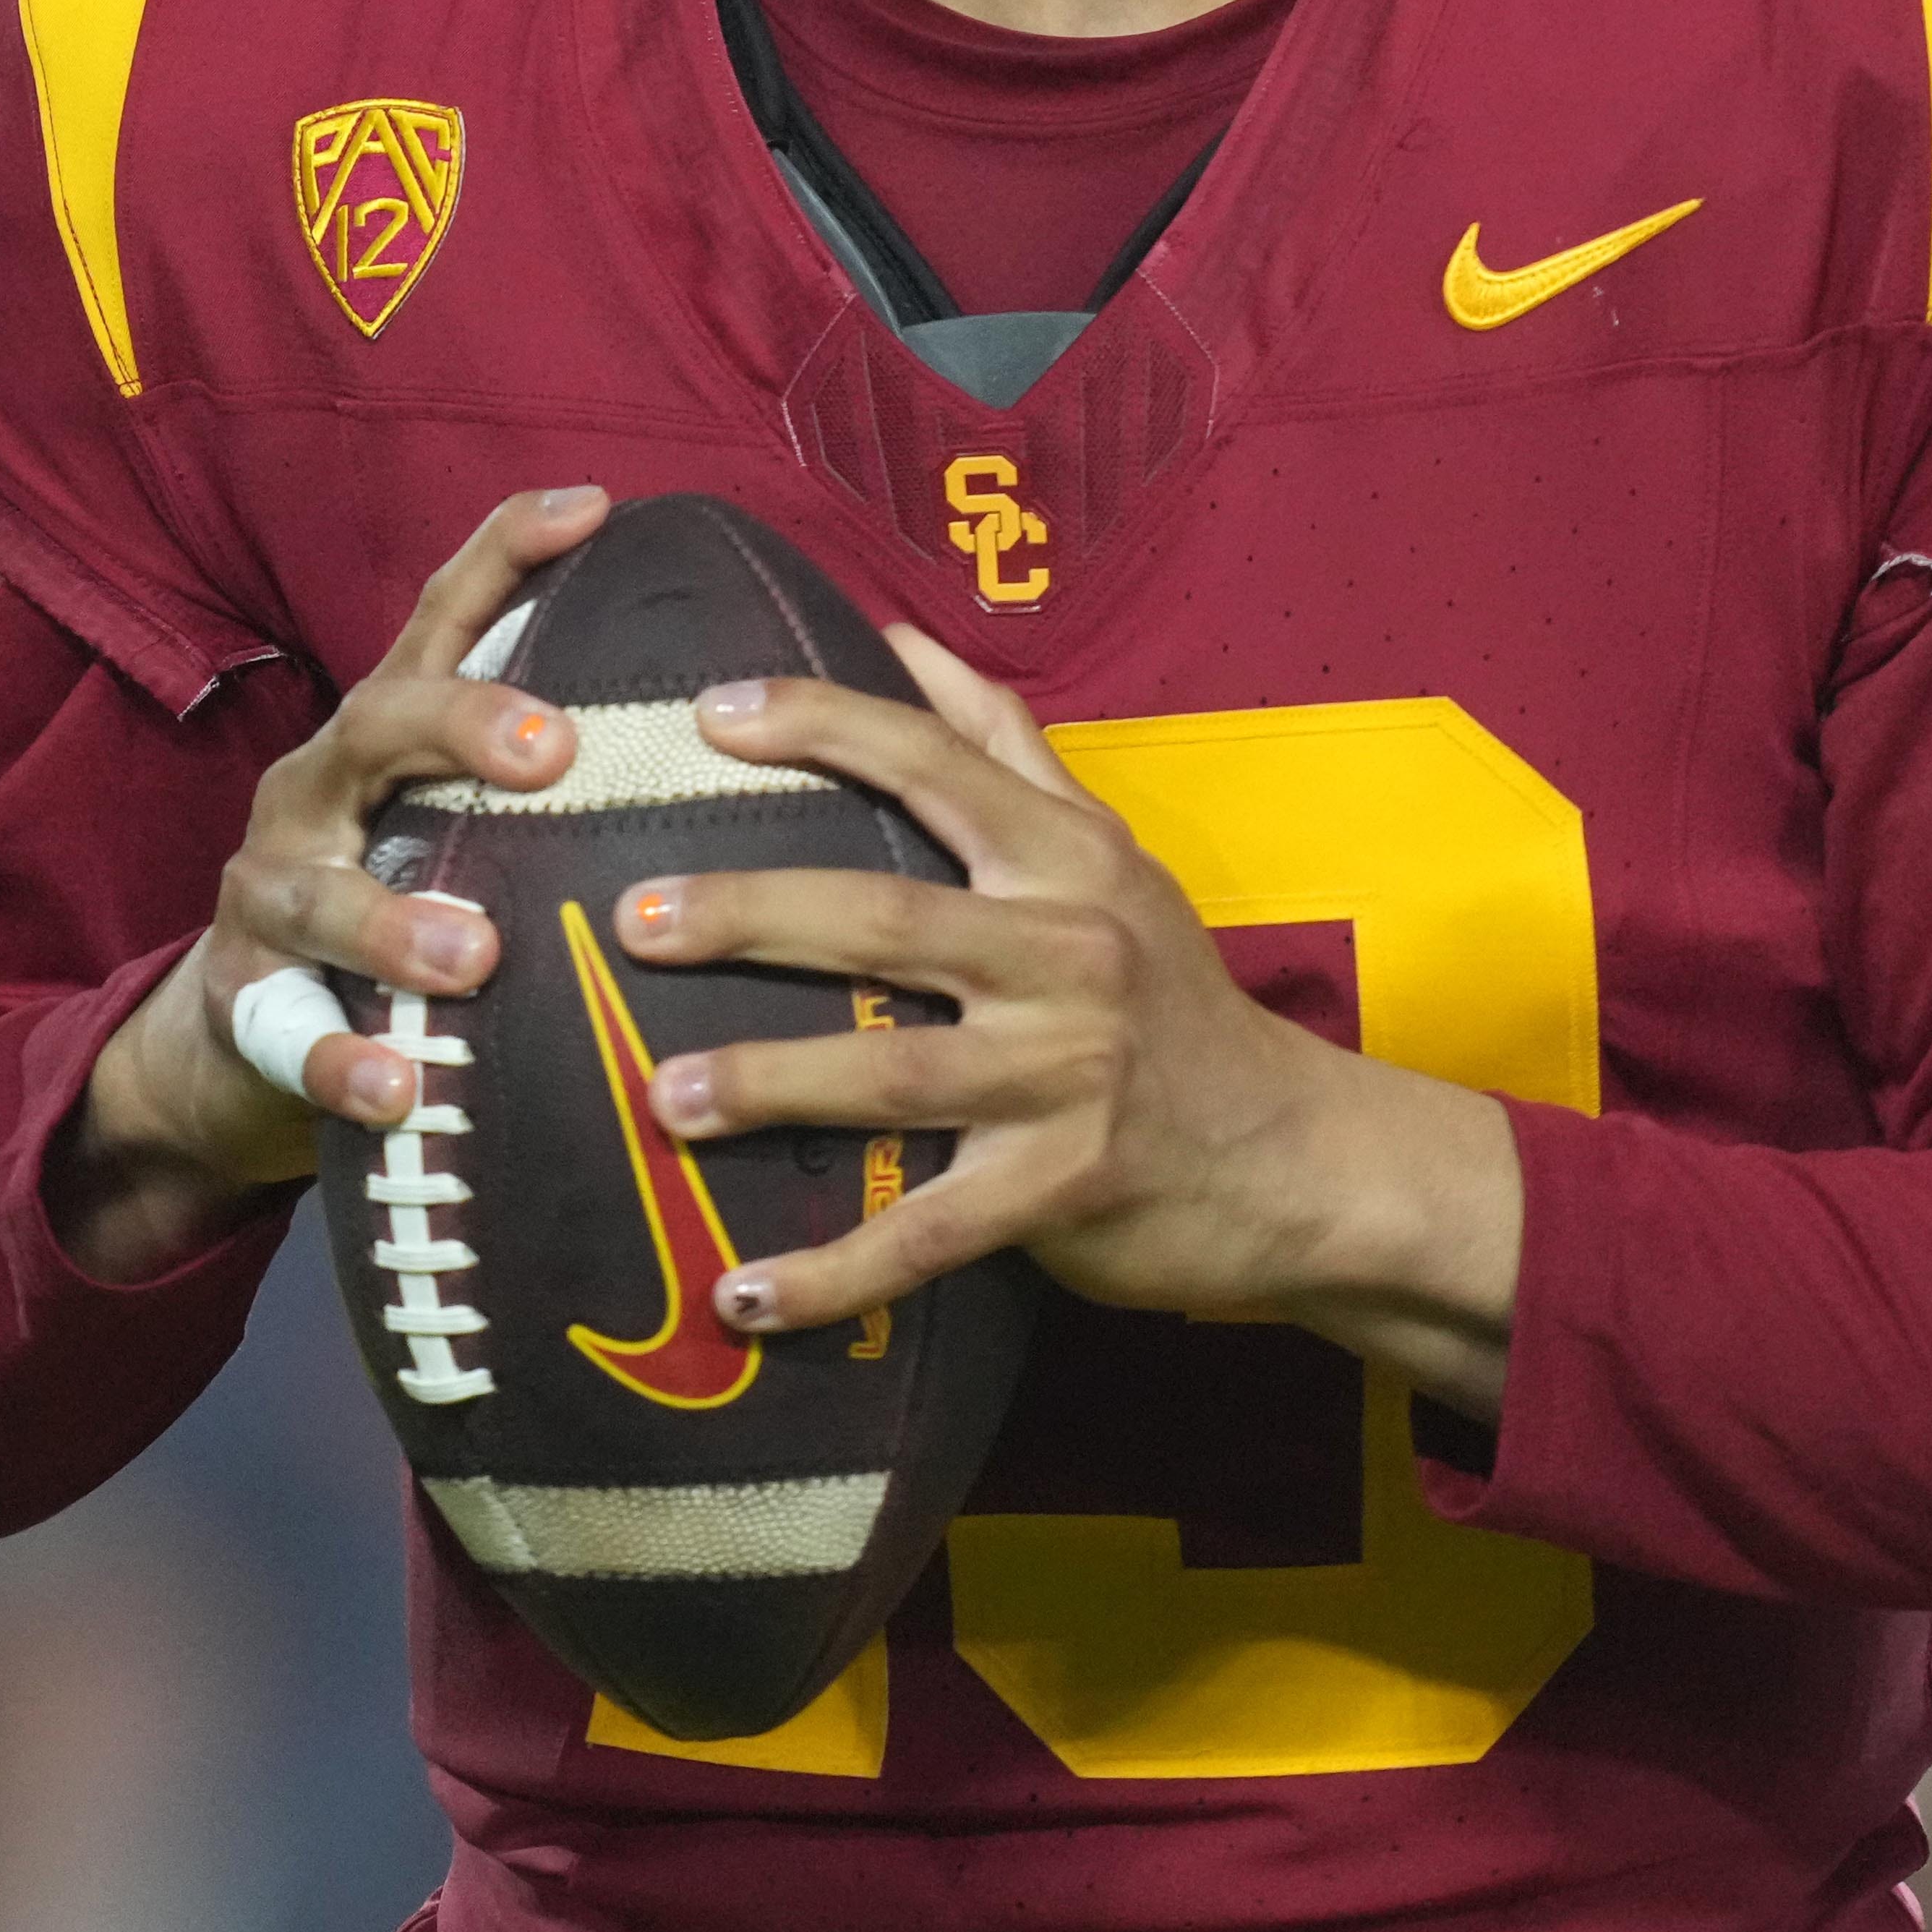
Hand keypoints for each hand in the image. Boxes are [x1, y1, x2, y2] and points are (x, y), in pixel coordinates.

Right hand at [50, 485, 601, 1281]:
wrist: (245, 1041)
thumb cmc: (405, 903)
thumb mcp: (468, 823)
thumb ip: (565, 776)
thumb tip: (761, 721)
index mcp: (388, 736)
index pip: (444, 618)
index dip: (506, 552)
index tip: (594, 509)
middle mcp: (319, 789)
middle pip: (379, 723)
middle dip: (462, 725)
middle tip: (555, 752)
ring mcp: (270, 893)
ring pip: (317, 888)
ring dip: (395, 921)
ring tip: (474, 955)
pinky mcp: (239, 1001)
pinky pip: (284, 1032)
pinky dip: (340, 1060)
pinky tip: (397, 1088)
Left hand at [610, 631, 1525, 1410]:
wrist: (1297, 1156)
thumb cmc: (1173, 995)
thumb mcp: (1109, 854)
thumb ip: (1005, 746)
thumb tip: (900, 634)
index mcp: (1068, 862)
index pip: (937, 766)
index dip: (825, 726)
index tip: (707, 712)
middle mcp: (1070, 955)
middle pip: (890, 919)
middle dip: (756, 915)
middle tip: (634, 919)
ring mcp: (1068, 1077)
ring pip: (896, 1074)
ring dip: (772, 1084)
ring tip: (663, 1092)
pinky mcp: (1062, 1192)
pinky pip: (926, 1236)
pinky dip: (832, 1273)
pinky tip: (739, 1297)